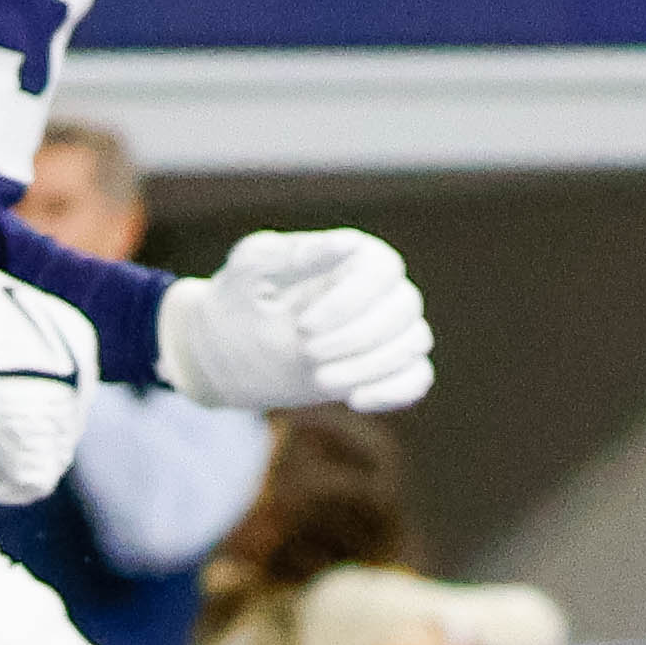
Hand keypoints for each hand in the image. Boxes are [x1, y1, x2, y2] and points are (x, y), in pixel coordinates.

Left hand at [164, 226, 435, 412]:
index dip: (352, 300)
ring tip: (321, 379)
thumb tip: (348, 244)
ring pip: (414, 342)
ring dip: (372, 365)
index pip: (384, 270)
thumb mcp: (254, 267)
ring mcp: (386, 330)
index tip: (304, 326)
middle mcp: (380, 289)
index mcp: (355, 255)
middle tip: (308, 353)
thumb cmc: (240, 295)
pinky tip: (356, 401)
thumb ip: (297, 253)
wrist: (228, 347)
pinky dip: (396, 391)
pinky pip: (417, 377)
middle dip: (360, 337)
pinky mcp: (384, 368)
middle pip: (404, 308)